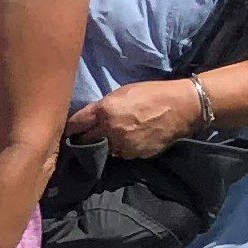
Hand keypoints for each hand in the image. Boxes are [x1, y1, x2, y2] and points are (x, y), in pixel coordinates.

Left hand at [66, 80, 201, 159]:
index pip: (75, 125)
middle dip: (81, 140)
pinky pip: (120, 154)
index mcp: (104, 111)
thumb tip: (90, 118)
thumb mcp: (122, 93)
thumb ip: (103, 106)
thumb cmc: (152, 94)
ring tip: (108, 138)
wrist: (183, 107)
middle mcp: (110, 131)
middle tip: (81, 138)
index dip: (68, 128)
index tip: (64, 131)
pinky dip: (119, 149)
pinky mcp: (134, 155)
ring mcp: (122, 145)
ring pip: (102, 150)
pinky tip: (126, 140)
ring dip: (101, 145)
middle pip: (84, 141)